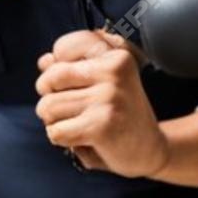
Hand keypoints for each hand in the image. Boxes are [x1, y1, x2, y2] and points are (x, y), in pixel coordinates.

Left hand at [34, 30, 168, 176]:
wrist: (152, 150)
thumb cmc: (123, 116)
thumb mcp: (105, 84)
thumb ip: (74, 67)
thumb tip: (45, 61)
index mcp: (116, 56)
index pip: (64, 47)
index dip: (55, 67)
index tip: (69, 82)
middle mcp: (114, 71)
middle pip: (50, 78)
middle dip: (49, 98)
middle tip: (70, 109)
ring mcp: (108, 97)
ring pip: (48, 107)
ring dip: (54, 122)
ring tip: (78, 125)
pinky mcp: (101, 125)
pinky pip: (55, 131)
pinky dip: (61, 139)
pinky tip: (81, 139)